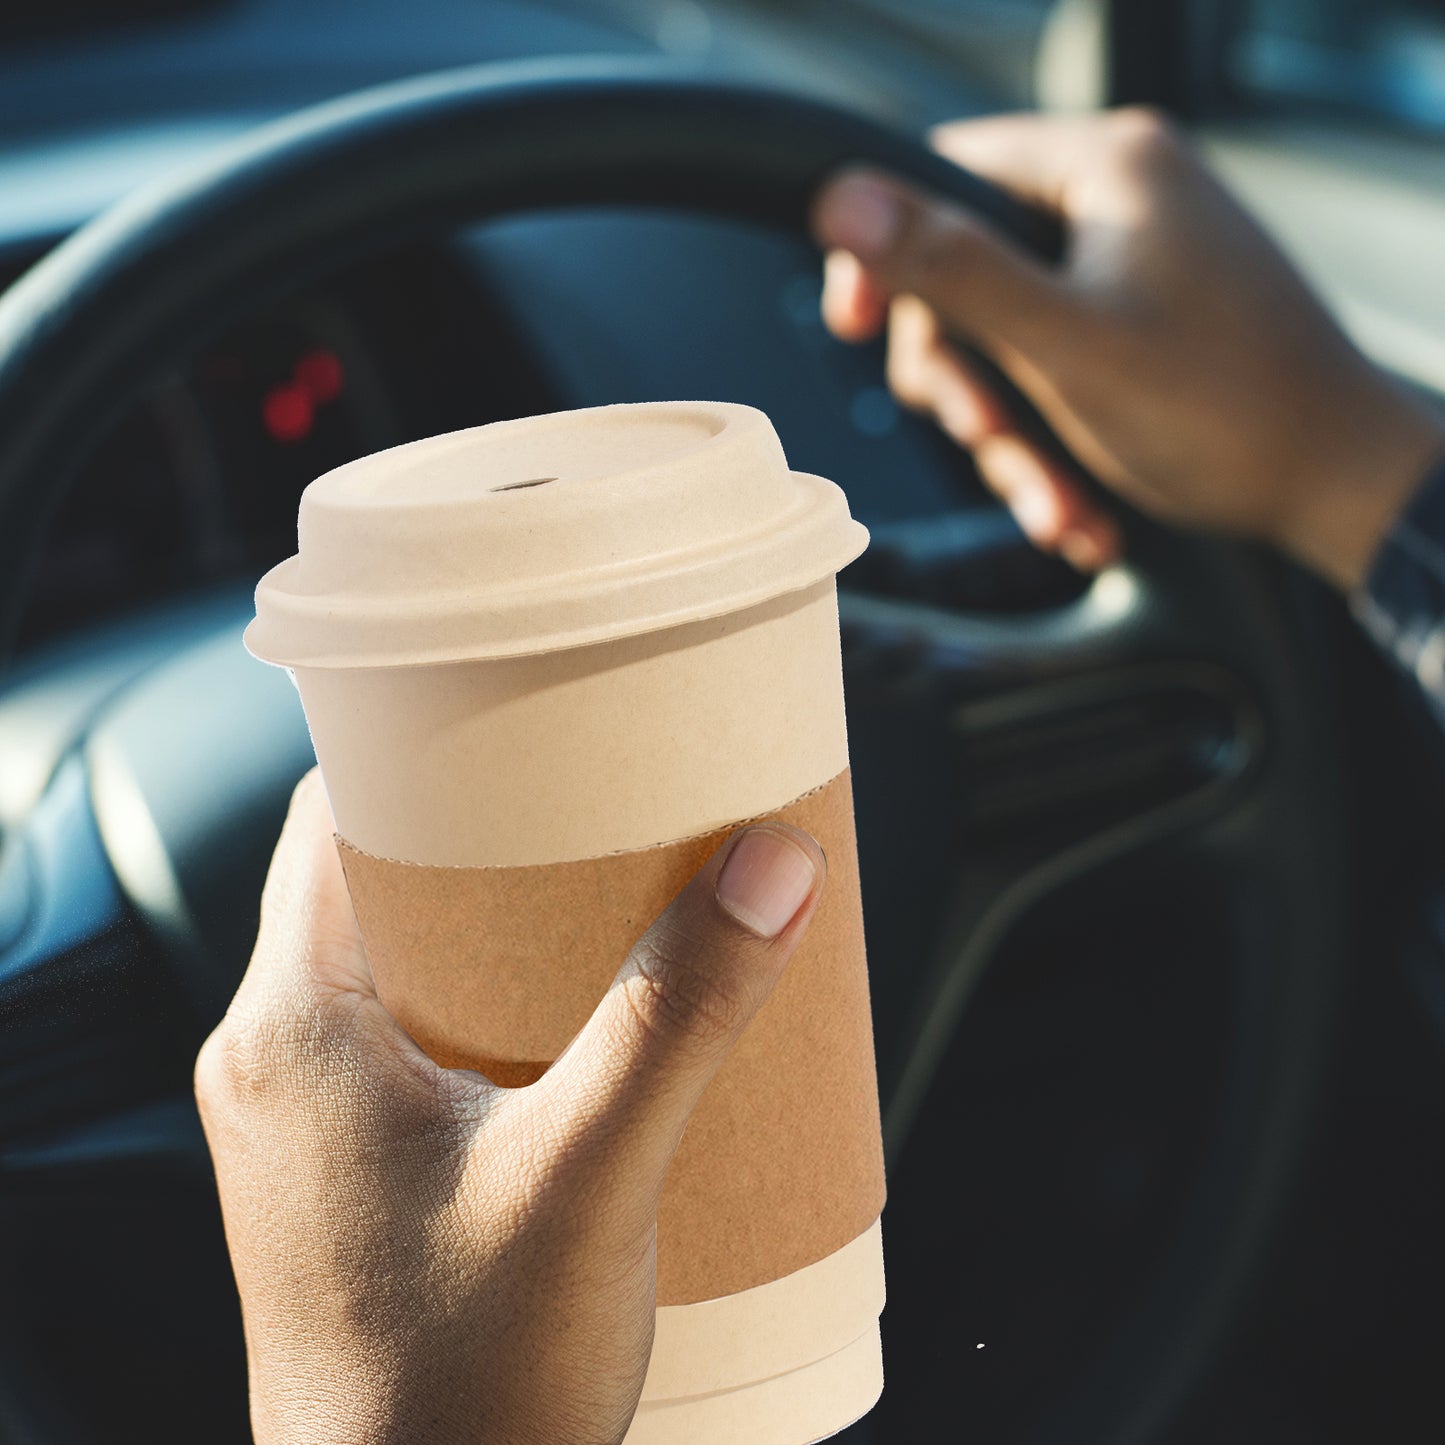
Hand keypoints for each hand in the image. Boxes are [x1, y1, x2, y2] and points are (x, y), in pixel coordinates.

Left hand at [195, 770, 824, 1444]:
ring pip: (399, 964)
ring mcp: (308, 1126)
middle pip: (377, 884)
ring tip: (609, 901)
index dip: (426, 753)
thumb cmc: (467, 1397)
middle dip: (489, 837)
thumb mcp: (589, 1181)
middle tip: (605, 804)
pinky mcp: (350, 1176)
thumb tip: (773, 864)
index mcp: (288, 1027)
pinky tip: (577, 1021)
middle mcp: (275, 1062)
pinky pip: (411, 1038)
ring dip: (494, 925)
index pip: (332, 816)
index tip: (531, 721)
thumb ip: (679, 1016)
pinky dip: (488, 1001)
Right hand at [813, 108, 1444, 589]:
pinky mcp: (1142, 327)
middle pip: (969, 278)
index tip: (853, 326)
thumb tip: (843, 200)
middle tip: (985, 440)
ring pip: (1009, 345)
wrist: (1336, 484)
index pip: (946, 172)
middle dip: (969, 387)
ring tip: (1055, 506)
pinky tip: (1078, 508)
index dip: (887, 253)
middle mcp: (1120, 203)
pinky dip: (1054, 446)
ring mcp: (1133, 267)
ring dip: (1014, 441)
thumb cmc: (1222, 410)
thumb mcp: (1065, 343)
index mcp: (1106, 168)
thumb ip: (952, 270)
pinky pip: (1055, 374)